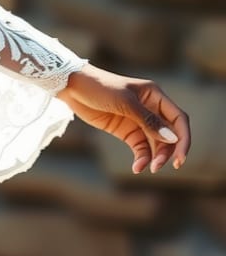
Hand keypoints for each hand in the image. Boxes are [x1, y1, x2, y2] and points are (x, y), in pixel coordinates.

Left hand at [55, 64, 190, 175]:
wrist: (73, 87)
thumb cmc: (100, 88)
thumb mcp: (125, 102)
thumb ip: (148, 121)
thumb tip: (172, 138)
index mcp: (155, 96)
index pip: (178, 119)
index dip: (183, 139)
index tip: (180, 158)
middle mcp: (151, 108)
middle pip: (169, 134)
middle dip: (167, 152)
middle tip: (158, 166)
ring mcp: (138, 121)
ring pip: (156, 143)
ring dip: (155, 157)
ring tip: (146, 168)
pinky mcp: (126, 131)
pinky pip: (140, 147)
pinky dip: (142, 158)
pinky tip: (137, 167)